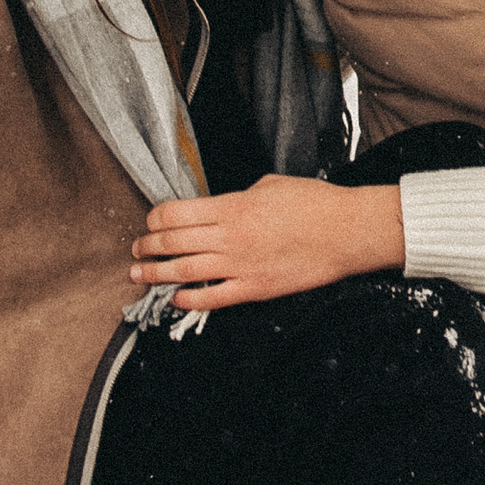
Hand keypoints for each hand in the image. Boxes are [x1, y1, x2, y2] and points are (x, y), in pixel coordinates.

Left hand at [132, 176, 404, 308]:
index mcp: (233, 206)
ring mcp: (241, 265)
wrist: (347, 231)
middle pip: (173, 241)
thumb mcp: (269, 185)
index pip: (176, 212)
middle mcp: (230, 236)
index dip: (155, 217)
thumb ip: (238, 197)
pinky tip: (176, 297)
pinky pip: (212, 297)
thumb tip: (219, 208)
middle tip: (137, 250)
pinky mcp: (254, 288)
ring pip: (184, 271)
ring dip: (157, 274)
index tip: (150, 221)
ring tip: (140, 275)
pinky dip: (189, 299)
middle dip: (148, 246)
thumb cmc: (314, 203)